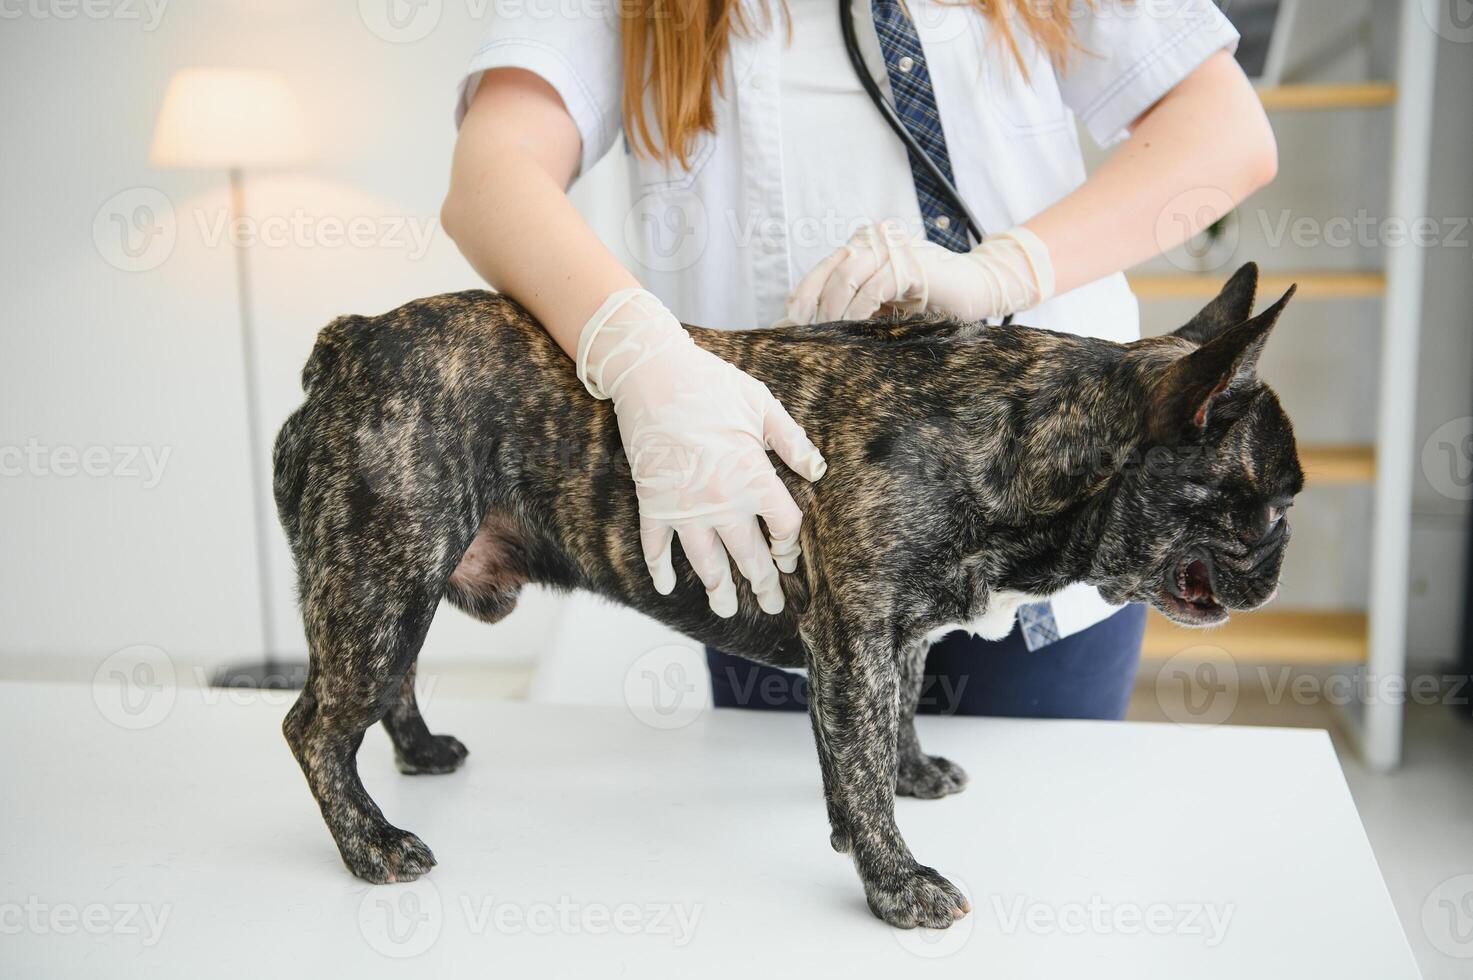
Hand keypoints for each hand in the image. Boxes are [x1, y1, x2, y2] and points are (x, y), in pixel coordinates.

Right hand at [578, 289, 826, 616]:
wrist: (650, 375)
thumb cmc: (710, 384)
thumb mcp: (762, 406)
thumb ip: (793, 442)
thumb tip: (818, 471)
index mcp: (753, 478)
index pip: (782, 528)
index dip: (790, 548)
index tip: (790, 558)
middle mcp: (721, 503)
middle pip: (749, 557)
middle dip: (762, 585)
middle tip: (771, 605)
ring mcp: (684, 508)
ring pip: (706, 563)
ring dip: (718, 590)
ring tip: (726, 611)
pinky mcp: (652, 503)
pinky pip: (656, 546)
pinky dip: (660, 569)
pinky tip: (667, 587)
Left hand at [783, 219, 1054, 324]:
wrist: (977, 288)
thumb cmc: (928, 298)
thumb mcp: (881, 301)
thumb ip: (850, 303)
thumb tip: (807, 327)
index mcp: (862, 243)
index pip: (820, 270)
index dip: (802, 300)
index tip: (790, 330)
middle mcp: (874, 237)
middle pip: (829, 272)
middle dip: (815, 309)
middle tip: (811, 340)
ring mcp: (892, 247)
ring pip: (847, 277)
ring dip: (835, 312)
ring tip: (832, 338)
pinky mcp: (909, 263)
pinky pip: (873, 287)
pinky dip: (860, 310)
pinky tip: (856, 329)